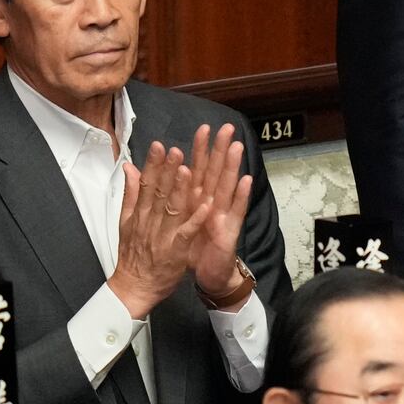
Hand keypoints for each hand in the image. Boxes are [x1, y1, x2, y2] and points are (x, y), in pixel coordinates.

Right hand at [108, 142, 210, 318]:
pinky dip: (195, 219)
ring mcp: (162, 236)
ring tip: (188, 169)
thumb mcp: (125, 222)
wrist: (134, 288)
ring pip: (171, 209)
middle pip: (158, 193)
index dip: (152, 164)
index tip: (159, 146)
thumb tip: (129, 168)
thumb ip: (130, 193)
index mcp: (139, 214)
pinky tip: (205, 205)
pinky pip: (186, 233)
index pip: (146, 184)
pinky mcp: (175, 250)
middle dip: (166, 171)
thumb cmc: (133, 254)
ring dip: (179, 190)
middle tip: (175, 150)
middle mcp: (149, 222)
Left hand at [185, 124, 253, 301]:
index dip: (201, 150)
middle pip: (216, 172)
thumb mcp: (179, 221)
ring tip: (236, 147)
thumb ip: (170, 198)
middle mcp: (212, 204)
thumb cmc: (194, 247)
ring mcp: (223, 215)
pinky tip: (246, 181)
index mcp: (196, 201)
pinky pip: (236, 211)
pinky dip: (241, 196)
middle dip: (220, 150)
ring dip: (232, 167)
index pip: (198, 170)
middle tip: (226, 128)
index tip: (203, 128)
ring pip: (228, 187)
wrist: (209, 275)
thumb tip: (158, 177)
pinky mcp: (230, 231)